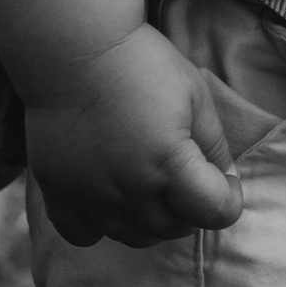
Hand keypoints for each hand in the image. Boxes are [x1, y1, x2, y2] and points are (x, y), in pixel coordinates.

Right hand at [24, 21, 243, 246]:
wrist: (76, 48)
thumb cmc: (143, 64)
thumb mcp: (195, 96)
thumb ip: (215, 145)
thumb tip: (225, 180)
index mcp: (170, 164)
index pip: (215, 214)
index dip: (229, 200)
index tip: (224, 181)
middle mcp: (129, 190)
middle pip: (174, 229)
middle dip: (191, 210)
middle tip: (187, 179)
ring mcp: (89, 196)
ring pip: (132, 237)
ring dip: (151, 220)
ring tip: (152, 186)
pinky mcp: (56, 192)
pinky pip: (81, 235)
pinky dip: (101, 227)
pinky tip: (110, 199)